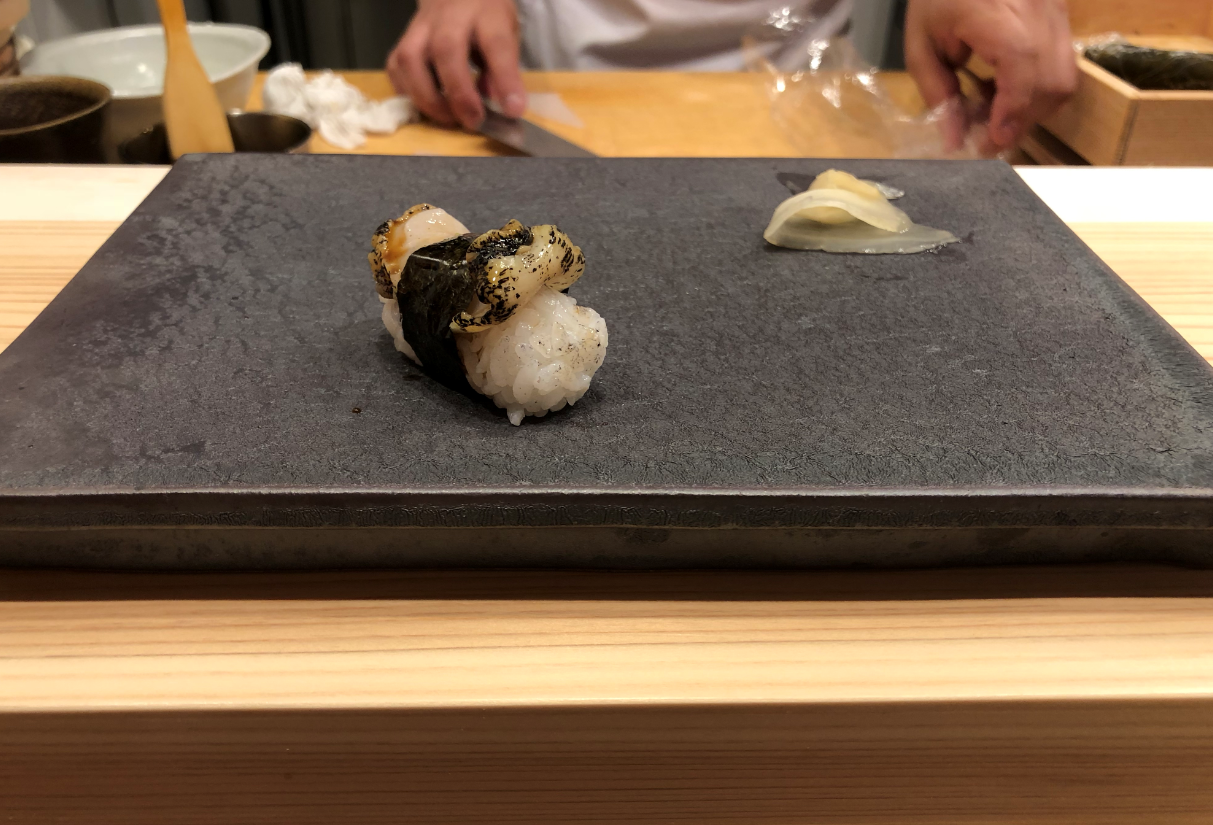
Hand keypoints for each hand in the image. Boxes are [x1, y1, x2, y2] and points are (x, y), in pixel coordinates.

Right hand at [386, 0, 526, 128]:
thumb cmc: (484, 17)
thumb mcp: (507, 33)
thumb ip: (504, 67)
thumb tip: (501, 104)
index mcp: (486, 14)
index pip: (496, 44)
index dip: (505, 79)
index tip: (513, 110)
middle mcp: (449, 17)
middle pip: (447, 49)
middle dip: (459, 93)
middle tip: (474, 121)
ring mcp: (420, 27)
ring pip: (411, 59)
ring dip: (428, 97)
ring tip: (448, 118)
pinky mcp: (402, 40)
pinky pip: (396, 67)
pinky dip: (407, 92)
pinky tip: (425, 106)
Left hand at [904, 0, 1076, 153]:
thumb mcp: (922, 44)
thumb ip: (938, 92)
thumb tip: (956, 140)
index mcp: (1000, 17)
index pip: (1023, 72)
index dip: (1013, 114)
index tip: (991, 142)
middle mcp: (1040, 13)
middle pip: (1053, 83)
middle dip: (1024, 120)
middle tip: (990, 137)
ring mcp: (1056, 12)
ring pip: (1065, 77)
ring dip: (1034, 108)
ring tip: (996, 112)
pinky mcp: (1061, 14)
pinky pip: (1062, 63)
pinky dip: (1039, 88)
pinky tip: (1006, 88)